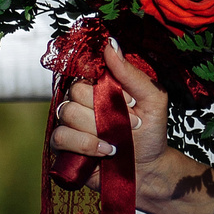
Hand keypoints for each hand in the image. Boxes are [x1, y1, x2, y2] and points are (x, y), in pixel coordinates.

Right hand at [48, 39, 177, 201]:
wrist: (148, 170)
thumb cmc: (150, 133)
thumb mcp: (152, 99)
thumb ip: (131, 73)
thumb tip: (110, 44)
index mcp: (98, 87)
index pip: (87, 71)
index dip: (106, 88)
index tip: (129, 102)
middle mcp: (80, 102)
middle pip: (76, 92)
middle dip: (105, 111)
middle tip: (128, 125)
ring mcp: (69, 124)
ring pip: (68, 113)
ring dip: (98, 129)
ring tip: (117, 142)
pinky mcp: (63, 148)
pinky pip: (60, 136)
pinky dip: (85, 145)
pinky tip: (105, 151)